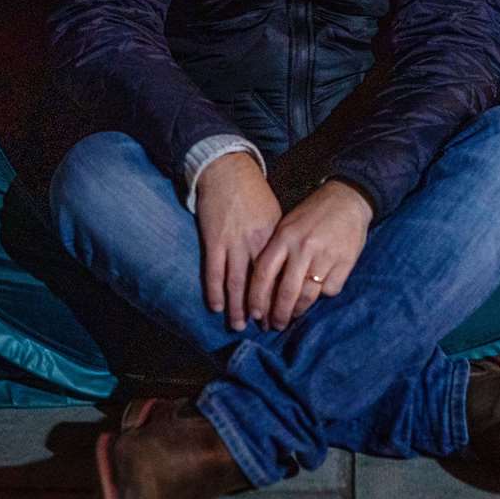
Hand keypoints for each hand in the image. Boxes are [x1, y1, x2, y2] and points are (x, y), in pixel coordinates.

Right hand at [194, 152, 281, 330]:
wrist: (227, 170)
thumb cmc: (253, 193)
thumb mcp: (275, 215)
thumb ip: (279, 241)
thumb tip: (287, 266)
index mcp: (274, 237)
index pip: (280, 274)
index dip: (281, 297)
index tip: (284, 313)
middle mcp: (256, 243)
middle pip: (261, 284)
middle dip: (262, 308)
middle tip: (265, 328)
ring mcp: (233, 243)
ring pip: (236, 283)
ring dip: (238, 307)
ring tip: (240, 325)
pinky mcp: (213, 241)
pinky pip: (213, 272)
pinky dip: (214, 292)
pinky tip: (217, 307)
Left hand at [247, 179, 373, 330]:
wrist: (348, 199)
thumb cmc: (312, 214)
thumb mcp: (287, 226)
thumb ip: (275, 252)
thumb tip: (263, 289)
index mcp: (284, 237)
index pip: (263, 274)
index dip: (257, 298)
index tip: (255, 314)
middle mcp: (303, 247)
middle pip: (286, 291)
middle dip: (278, 314)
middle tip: (274, 325)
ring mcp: (326, 256)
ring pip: (308, 296)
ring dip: (298, 311)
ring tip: (293, 316)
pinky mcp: (346, 262)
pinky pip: (330, 290)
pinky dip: (323, 295)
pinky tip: (318, 293)